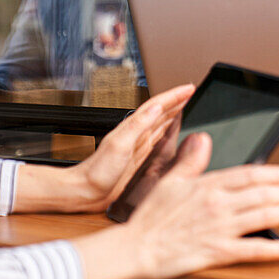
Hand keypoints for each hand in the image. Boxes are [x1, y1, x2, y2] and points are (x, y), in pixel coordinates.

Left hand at [64, 84, 192, 211]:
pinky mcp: (139, 158)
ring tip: (187, 106)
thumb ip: (137, 125)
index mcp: (133, 128)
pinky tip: (173, 133)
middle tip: (192, 93)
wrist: (86, 190)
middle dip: (177, 101)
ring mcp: (138, 145)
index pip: (157, 106)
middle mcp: (137, 134)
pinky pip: (159, 139)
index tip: (189, 88)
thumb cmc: (97, 171)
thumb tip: (155, 108)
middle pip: (161, 112)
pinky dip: (169, 132)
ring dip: (174, 113)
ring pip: (161, 124)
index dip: (174, 96)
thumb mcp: (119, 145)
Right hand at [72, 132, 278, 278]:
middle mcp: (218, 204)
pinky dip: (277, 249)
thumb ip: (191, 160)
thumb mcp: (169, 180)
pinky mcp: (218, 252)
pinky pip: (254, 251)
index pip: (249, 174)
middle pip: (263, 195)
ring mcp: (220, 229)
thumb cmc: (150, 217)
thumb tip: (203, 138)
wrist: (136, 248)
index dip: (274, 173)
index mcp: (207, 185)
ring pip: (264, 217)